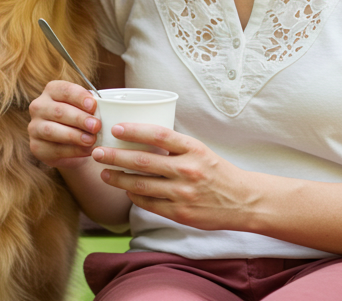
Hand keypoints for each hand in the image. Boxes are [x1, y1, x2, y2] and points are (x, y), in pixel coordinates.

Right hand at [28, 80, 101, 168]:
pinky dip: (73, 150)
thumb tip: (104, 109)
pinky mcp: (36, 146)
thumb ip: (91, 108)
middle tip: (96, 126)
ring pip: (52, 130)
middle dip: (79, 118)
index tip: (93, 105)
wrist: (70, 147)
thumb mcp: (85, 110)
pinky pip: (54, 148)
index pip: (64, 90)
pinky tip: (87, 150)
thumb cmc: (80, 122)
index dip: (79, 97)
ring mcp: (34, 127)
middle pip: (59, 111)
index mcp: (51, 91)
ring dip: (74, 135)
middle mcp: (39, 106)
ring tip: (91, 140)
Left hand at [92, 122, 256, 232]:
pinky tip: (126, 189)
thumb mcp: (201, 151)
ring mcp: (183, 193)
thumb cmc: (218, 172)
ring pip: (141, 185)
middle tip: (97, 152)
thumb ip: (175, 146)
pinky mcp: (180, 213)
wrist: (244, 201)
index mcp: (194, 149)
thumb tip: (140, 137)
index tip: (116, 129)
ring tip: (104, 172)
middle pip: (143, 161)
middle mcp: (188, 170)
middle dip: (114, 156)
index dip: (134, 131)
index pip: (159, 135)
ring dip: (118, 178)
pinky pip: (149, 203)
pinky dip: (134, 196)